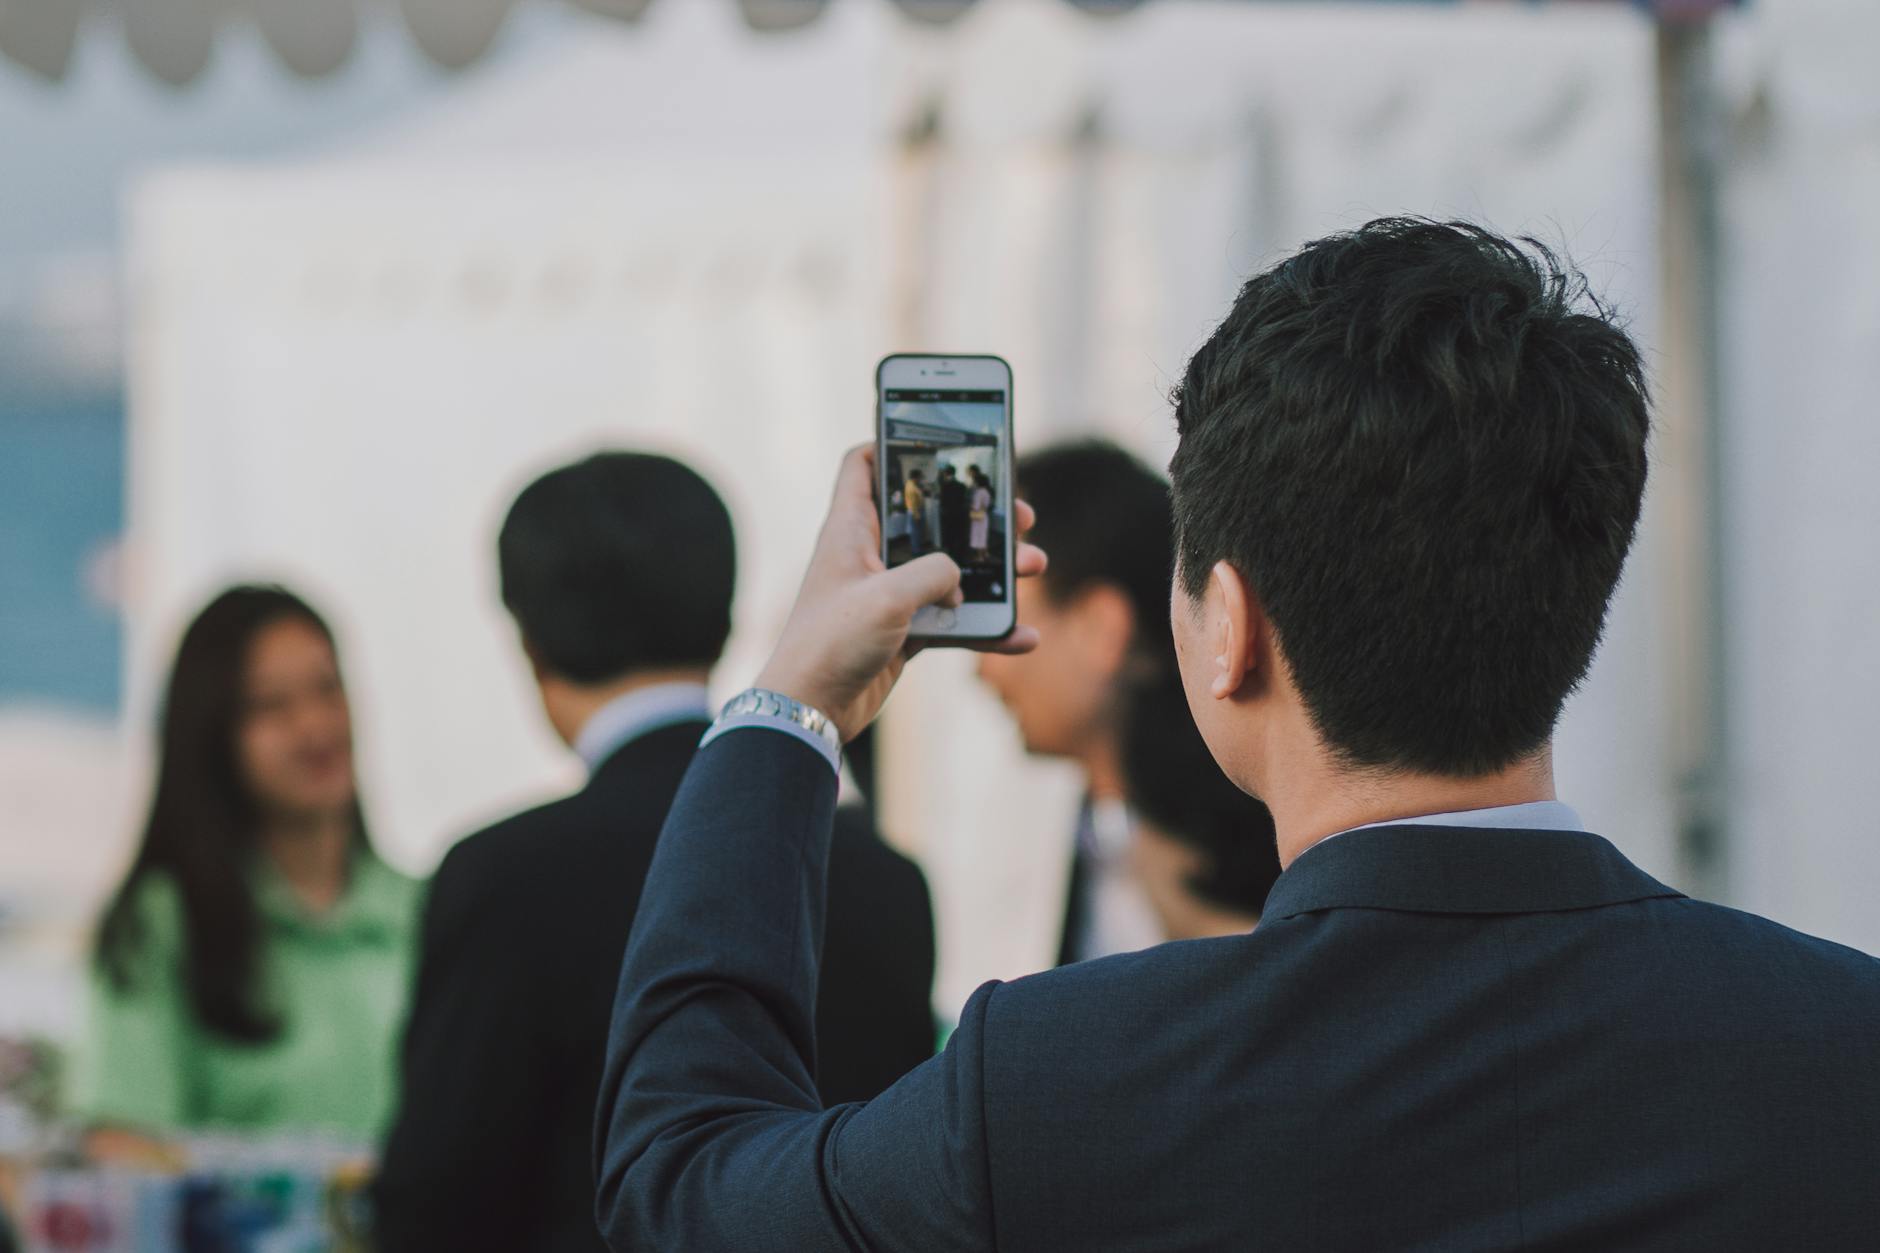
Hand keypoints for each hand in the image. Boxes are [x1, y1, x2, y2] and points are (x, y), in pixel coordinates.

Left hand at [755, 445, 1045, 741]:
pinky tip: (1021, 635)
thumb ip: (933, 573)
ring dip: (993, 570)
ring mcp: (888, 595)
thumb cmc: (832, 644)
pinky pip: (954, 620)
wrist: (810, 710)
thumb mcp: (888, 597)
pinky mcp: (903, 631)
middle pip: (928, 517)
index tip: (936, 440)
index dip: (893, 443)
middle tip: (1017, 514)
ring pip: (950, 569)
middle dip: (975, 515)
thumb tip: (958, 580)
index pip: (863, 464)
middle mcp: (869, 556)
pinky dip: (987, 626)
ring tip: (1033, 565)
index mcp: (851, 529)